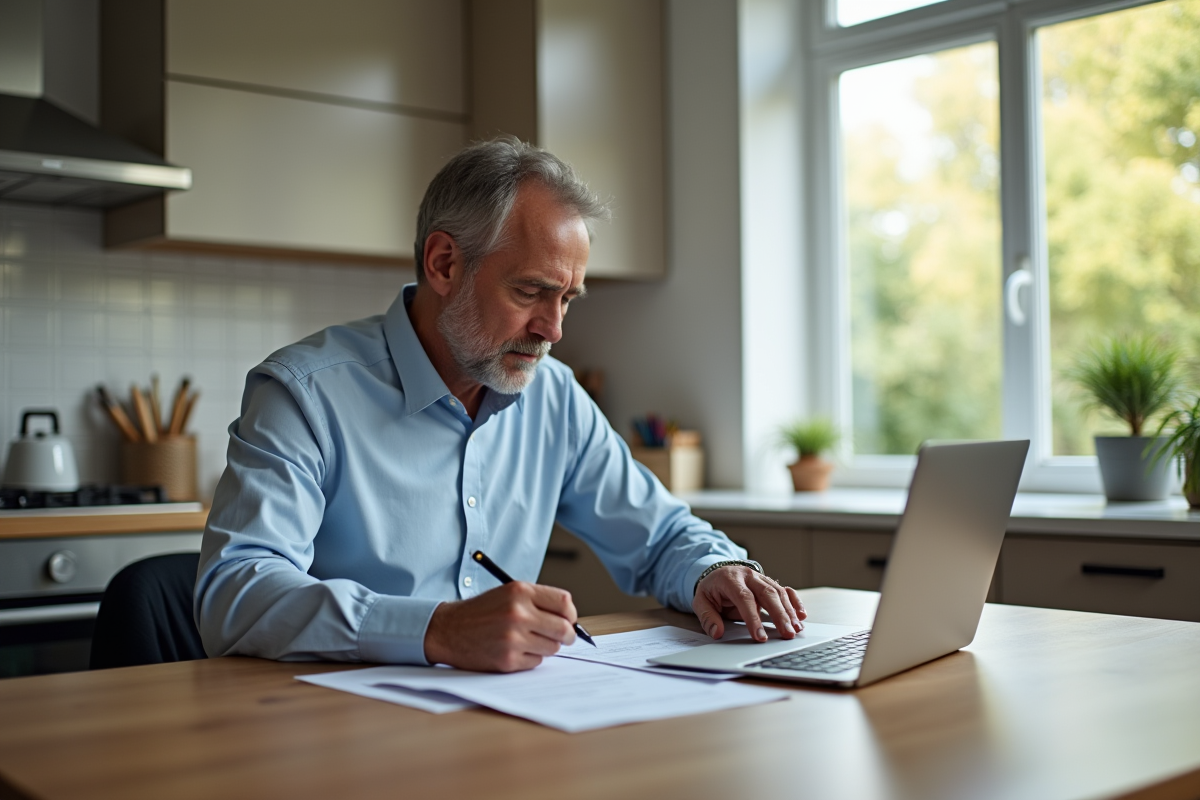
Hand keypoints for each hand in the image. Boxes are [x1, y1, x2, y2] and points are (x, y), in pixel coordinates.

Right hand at [423, 581, 577, 671]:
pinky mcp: (507, 660)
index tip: (568, 619)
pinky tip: (514, 650)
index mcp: (520, 592)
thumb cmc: (481, 611)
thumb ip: (538, 601)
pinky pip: (536, 661)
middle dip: (567, 635)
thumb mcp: (508, 593)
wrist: (448, 629)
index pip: (564, 603)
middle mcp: (518, 613)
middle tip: (563, 637)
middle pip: (564, 628)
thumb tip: (569, 619)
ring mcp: (513, 638)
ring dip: (546, 646)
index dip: (570, 614)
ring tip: (528, 640)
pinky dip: (530, 658)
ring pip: (552, 647)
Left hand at [692, 566, 806, 642]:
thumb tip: (717, 633)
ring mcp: (761, 578)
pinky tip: (801, 615)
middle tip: (787, 634)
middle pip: (767, 593)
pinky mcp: (769, 583)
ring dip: (789, 612)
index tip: (760, 637)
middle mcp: (749, 576)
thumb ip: (708, 617)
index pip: (744, 598)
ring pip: (779, 593)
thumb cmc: (711, 589)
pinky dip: (795, 602)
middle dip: (779, 615)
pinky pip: (785, 590)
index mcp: (730, 579)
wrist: (717, 572)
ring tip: (796, 630)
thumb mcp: (701, 601)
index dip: (753, 618)